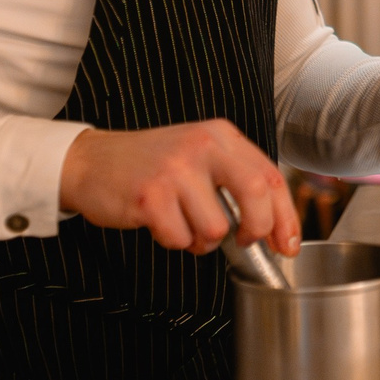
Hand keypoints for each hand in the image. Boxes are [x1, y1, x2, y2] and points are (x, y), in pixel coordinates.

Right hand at [58, 119, 298, 254]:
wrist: (91, 161)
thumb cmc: (151, 166)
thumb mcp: (200, 158)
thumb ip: (236, 181)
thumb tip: (276, 227)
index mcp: (221, 136)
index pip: (271, 176)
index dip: (286, 216)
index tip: (287, 244)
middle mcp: (202, 146)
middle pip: (256, 193)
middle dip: (258, 229)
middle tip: (245, 242)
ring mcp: (175, 169)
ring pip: (216, 226)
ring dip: (203, 241)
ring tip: (184, 225)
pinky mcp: (150, 195)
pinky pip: (180, 238)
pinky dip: (175, 241)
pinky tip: (161, 224)